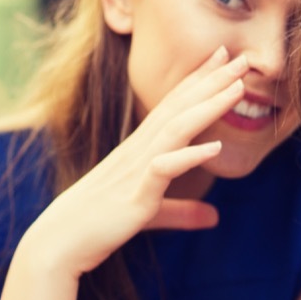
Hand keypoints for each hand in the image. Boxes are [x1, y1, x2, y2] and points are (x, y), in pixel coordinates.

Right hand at [32, 46, 247, 275]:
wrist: (58, 244)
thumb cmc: (98, 225)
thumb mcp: (149, 215)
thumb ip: (182, 212)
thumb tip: (214, 218)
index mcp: (139, 149)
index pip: (172, 105)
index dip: (198, 79)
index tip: (222, 56)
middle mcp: (138, 150)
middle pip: (179, 106)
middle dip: (212, 80)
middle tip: (242, 57)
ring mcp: (136, 169)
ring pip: (177, 128)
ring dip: (209, 106)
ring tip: (239, 87)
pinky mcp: (135, 195)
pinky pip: (163, 169)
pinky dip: (190, 156)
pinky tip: (215, 147)